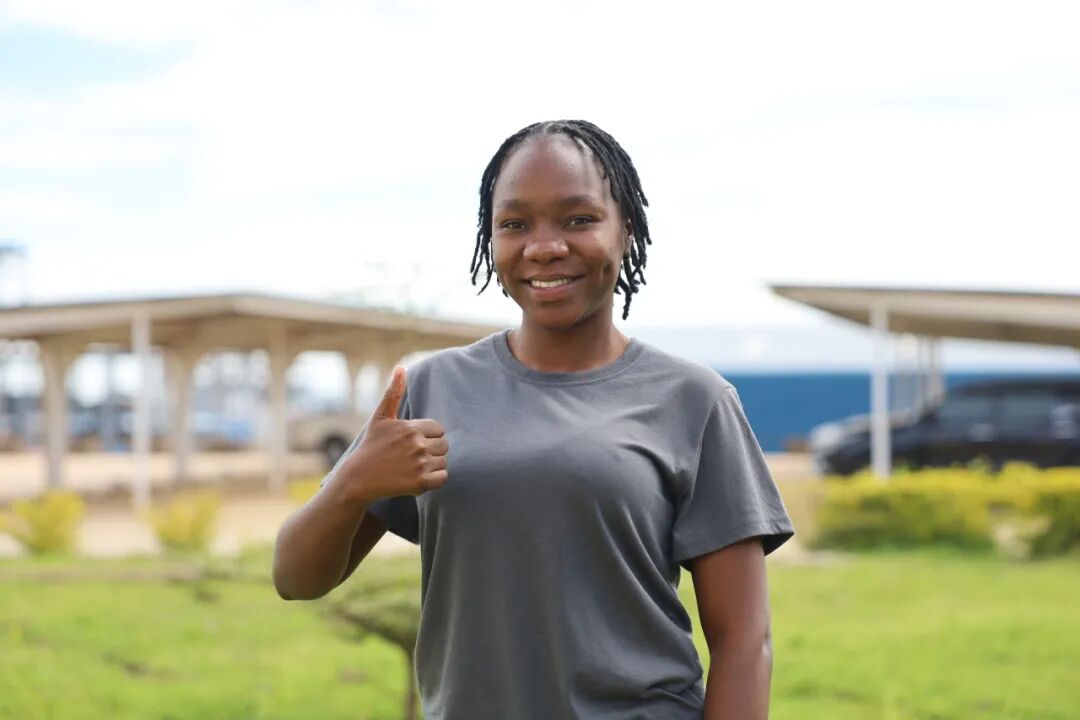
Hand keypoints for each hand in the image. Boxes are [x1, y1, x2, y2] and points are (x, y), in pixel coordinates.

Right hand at [337, 366, 448, 503]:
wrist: (358, 479)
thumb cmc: (370, 446)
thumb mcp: (380, 418)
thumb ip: (394, 393)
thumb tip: (401, 367)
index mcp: (410, 427)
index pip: (438, 429)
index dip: (428, 436)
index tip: (412, 442)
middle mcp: (417, 445)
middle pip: (444, 445)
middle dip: (432, 450)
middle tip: (412, 456)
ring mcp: (419, 464)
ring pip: (444, 461)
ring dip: (433, 465)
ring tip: (412, 467)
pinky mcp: (420, 483)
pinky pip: (443, 478)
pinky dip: (434, 479)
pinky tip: (417, 477)